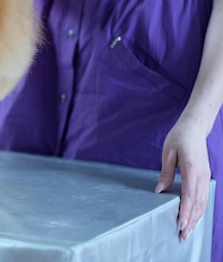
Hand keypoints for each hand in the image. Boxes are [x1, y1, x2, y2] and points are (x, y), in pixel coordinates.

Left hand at [155, 119, 210, 241]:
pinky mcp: (204, 176)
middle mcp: (201, 174)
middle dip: (191, 220)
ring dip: (196, 218)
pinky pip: (203, 197)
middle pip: (198, 202)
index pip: (189, 194)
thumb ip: (165, 173)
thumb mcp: (167, 153)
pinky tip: (194, 218)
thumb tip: (159, 191)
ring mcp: (205, 176)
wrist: (194, 128)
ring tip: (188, 232)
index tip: (181, 222)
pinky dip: (199, 209)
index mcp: (191, 167)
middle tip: (183, 235)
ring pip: (203, 202)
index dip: (185, 210)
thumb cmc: (178, 138)